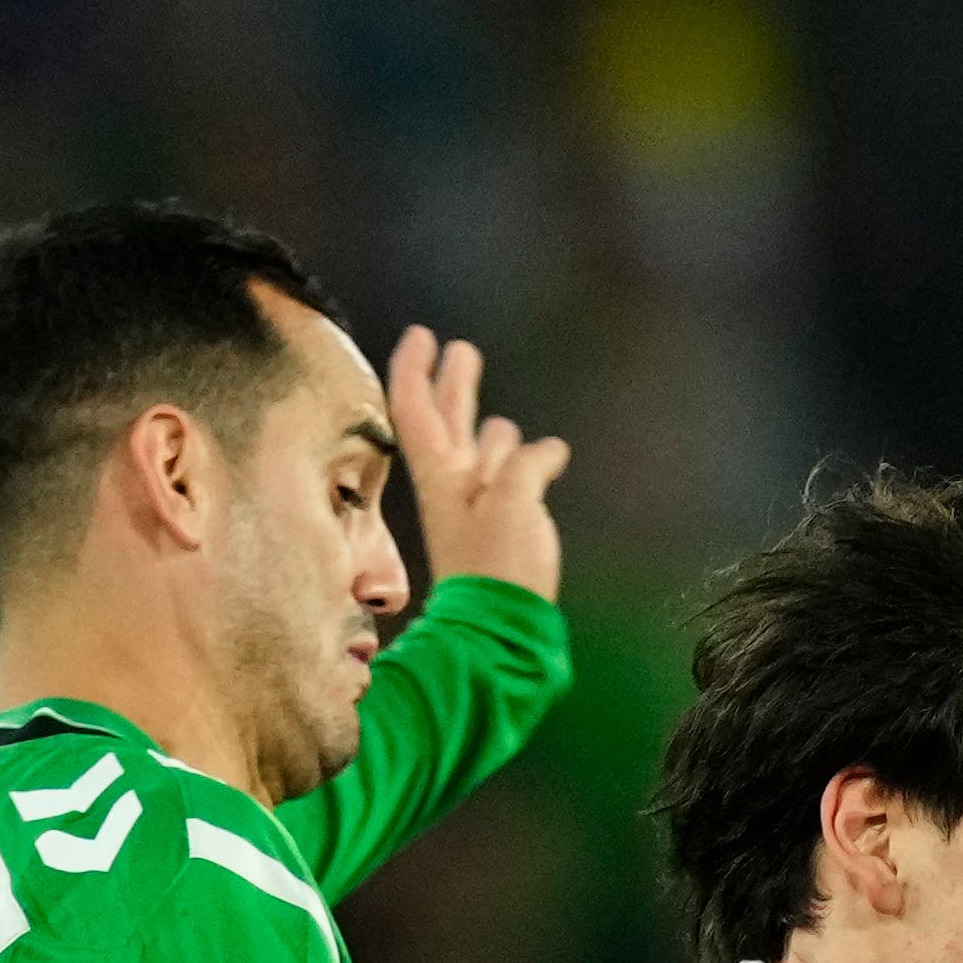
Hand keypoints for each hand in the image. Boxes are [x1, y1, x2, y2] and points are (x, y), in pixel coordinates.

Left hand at [391, 327, 571, 601]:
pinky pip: (512, 482)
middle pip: (446, 423)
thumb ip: (524, 463)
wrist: (503, 628)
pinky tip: (548, 456)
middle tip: (461, 350)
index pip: (414, 407)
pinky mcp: (502, 527)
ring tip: (496, 416)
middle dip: (453, 385)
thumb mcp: (513, 500)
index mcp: (439, 472)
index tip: (424, 334)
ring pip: (481, 453)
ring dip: (489, 430)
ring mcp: (477, 506)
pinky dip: (527, 463)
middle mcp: (452, 483)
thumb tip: (545, 451)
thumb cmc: (497, 563)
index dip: (414, 367)